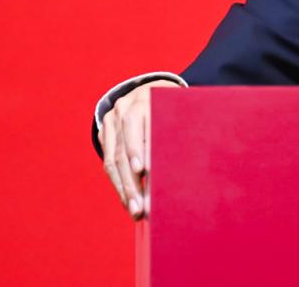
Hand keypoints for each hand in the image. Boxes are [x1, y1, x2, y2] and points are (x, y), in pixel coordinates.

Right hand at [100, 79, 180, 219]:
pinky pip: (108, 162)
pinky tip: (128, 200)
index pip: (137, 124)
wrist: (152, 88)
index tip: (143, 171)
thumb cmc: (176, 106)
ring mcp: (111, 119)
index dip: (138, 148)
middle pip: (124, 148)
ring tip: (135, 211)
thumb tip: (194, 163)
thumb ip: (183, 130)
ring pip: (113, 159)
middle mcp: (125, 107)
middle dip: (132, 181)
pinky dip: (119, 184)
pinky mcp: (104, 131)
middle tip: (141, 207)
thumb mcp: (182, 110)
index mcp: (146, 98)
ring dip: (124, 189)